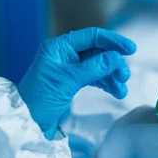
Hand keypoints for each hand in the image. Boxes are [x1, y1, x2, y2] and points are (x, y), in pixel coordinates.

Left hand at [18, 27, 135, 138]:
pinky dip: (105, 83)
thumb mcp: (69, 81)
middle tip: (125, 76)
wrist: (27, 121)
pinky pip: (93, 77)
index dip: (112, 41)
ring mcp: (68, 68)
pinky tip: (115, 91)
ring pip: (97, 66)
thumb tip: (117, 57)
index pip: (91, 36)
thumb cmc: (41, 98)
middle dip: (113, 63)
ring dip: (111, 76)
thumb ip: (94, 67)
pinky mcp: (71, 81)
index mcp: (59, 47)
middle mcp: (64, 54)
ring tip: (121, 90)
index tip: (130, 49)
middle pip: (96, 52)